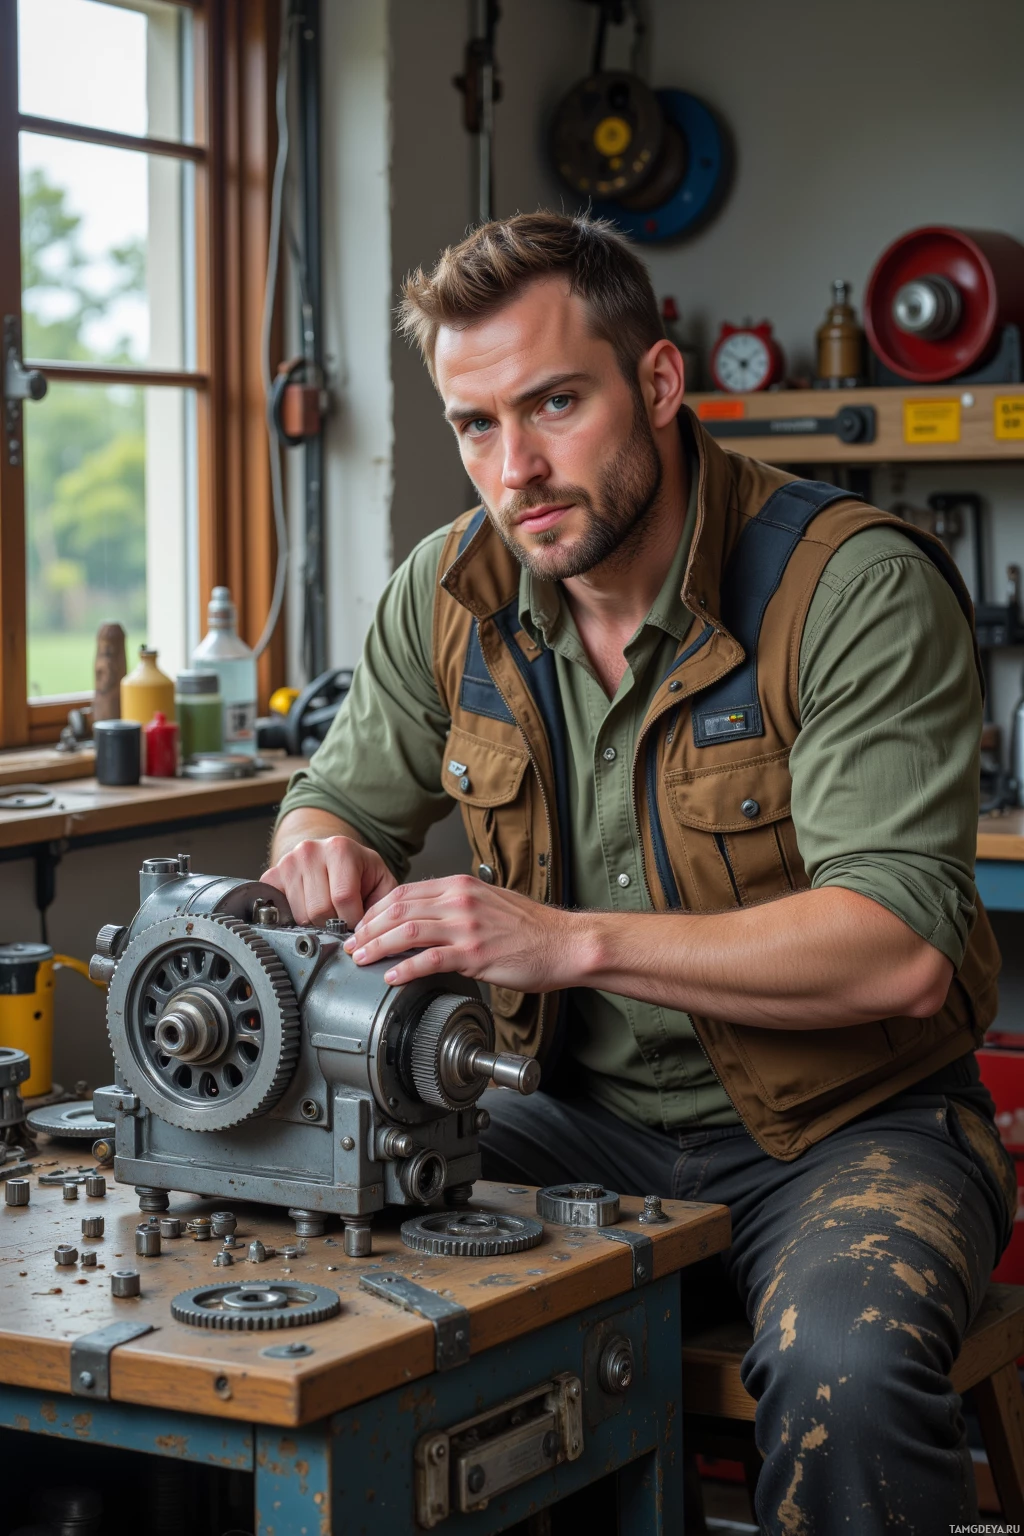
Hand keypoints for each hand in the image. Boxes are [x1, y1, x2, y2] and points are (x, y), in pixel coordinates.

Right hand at [261, 836, 396, 926]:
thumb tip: (371, 935)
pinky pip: (278, 912)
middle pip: (319, 910)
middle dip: (334, 923)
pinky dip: (293, 920)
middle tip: (341, 918)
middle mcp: (310, 851)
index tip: (357, 923)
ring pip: (300, 915)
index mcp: (340, 849)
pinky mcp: (271, 877)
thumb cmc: (359, 873)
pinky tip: (306, 911)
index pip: (343, 898)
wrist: (330, 856)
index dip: (352, 920)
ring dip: (315, 923)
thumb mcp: (381, 882)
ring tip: (326, 912)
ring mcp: (287, 863)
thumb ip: (383, 905)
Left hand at [343, 873, 588, 989]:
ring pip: (407, 931)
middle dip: (368, 929)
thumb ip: (457, 905)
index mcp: (460, 886)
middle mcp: (460, 901)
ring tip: (362, 960)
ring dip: (378, 947)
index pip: (404, 893)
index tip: (362, 927)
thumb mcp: (489, 902)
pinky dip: (405, 967)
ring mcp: (467, 926)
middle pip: (398, 909)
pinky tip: (392, 977)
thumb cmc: (532, 928)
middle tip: (352, 946)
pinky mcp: (475, 953)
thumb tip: (427, 918)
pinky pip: (429, 959)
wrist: (565, 942)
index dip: (376, 911)